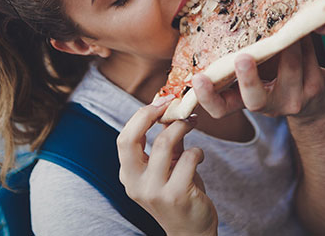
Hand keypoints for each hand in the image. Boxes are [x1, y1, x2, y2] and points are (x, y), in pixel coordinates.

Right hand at [117, 98, 216, 235]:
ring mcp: (154, 191)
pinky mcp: (177, 195)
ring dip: (182, 126)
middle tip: (172, 104)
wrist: (191, 232)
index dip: (141, 115)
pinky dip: (198, 151)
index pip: (124, 138)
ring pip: (163, 143)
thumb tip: (172, 109)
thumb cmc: (178, 193)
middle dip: (151, 115)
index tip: (161, 102)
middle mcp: (135, 184)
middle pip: (130, 139)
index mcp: (129, 175)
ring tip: (192, 123)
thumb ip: (167, 142)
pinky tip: (200, 155)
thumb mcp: (167, 167)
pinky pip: (188, 158)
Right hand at [192, 36, 324, 121]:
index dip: (207, 97)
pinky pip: (309, 59)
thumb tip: (221, 16)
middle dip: (249, 78)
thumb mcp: (255, 73)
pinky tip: (303, 27)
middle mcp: (268, 106)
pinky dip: (304, 40)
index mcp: (245, 101)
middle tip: (242, 58)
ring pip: (290, 70)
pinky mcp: (315, 88)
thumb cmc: (276, 77)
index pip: (220, 109)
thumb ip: (240, 57)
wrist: (317, 100)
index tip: (197, 78)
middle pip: (255, 100)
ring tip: (285, 23)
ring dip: (287, 44)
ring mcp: (293, 99)